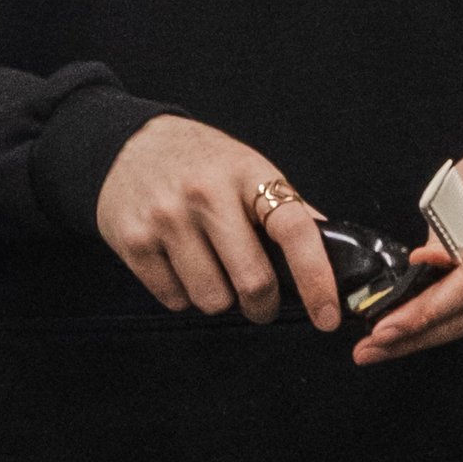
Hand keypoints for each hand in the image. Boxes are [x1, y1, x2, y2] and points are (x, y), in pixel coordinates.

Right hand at [94, 115, 340, 331]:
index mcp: (247, 174)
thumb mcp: (248, 168)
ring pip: (212, 300)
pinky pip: (174, 299)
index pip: (294, 230)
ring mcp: (166, 218)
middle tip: (259, 302)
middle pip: (253, 281)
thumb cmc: (199, 162)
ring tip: (211, 270)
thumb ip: (286, 208)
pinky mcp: (134, 241)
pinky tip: (180, 266)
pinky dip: (184, 295)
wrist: (127, 146)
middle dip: (262, 305)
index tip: (327, 315)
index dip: (317, 278)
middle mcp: (206, 194)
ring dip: (219, 299)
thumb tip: (335, 250)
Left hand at [353, 134, 462, 365]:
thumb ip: (442, 226)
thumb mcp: (461, 184)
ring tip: (394, 337)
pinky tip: (438, 318)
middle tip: (373, 348)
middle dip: (417, 335)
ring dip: (433, 335)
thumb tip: (424, 264)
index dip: (424, 312)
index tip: (385, 328)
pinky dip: (460, 325)